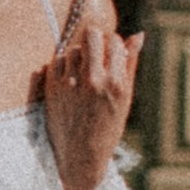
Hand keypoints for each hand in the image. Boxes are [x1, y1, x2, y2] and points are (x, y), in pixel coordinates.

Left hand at [43, 25, 142, 189]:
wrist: (80, 154)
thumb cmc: (108, 125)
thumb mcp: (125, 97)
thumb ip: (130, 64)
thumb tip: (137, 35)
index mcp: (115, 83)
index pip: (114, 41)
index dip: (112, 43)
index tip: (110, 52)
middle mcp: (93, 80)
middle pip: (91, 36)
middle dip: (94, 40)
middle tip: (95, 52)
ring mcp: (70, 83)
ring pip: (73, 49)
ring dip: (78, 54)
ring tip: (82, 70)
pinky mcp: (52, 87)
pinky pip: (57, 61)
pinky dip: (63, 64)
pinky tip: (69, 77)